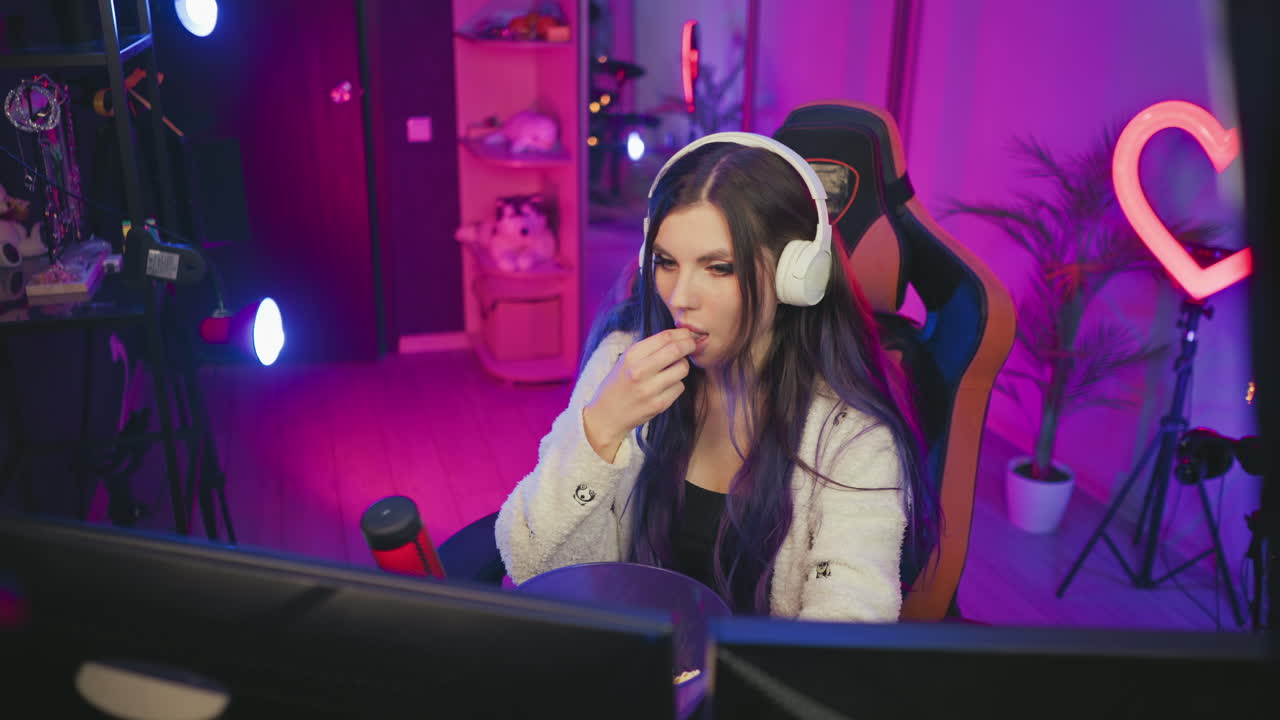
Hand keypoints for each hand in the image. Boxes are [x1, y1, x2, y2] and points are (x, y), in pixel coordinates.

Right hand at [583, 329, 695, 462]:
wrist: (607, 415)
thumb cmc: (619, 383)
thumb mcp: (626, 360)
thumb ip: (650, 348)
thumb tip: (681, 335)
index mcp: (631, 356)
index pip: (664, 337)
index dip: (681, 333)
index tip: (687, 333)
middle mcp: (639, 371)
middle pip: (676, 350)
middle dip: (689, 344)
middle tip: (692, 344)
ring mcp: (650, 389)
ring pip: (682, 369)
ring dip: (682, 366)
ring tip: (673, 368)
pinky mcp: (659, 405)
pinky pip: (680, 387)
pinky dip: (676, 384)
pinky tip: (665, 386)